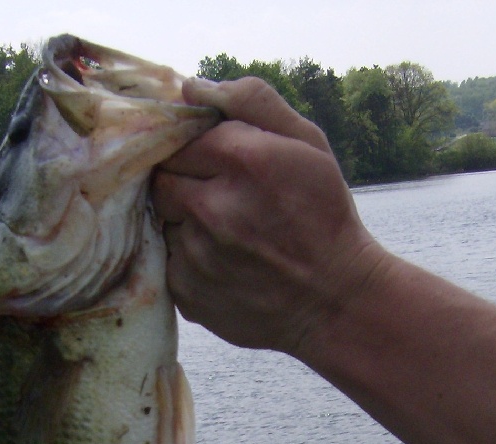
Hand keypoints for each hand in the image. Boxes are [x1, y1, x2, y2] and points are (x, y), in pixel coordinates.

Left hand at [152, 76, 384, 357]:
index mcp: (246, 161)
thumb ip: (253, 103)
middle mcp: (214, 208)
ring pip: (163, 222)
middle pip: (161, 179)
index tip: (213, 164)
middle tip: (216, 198)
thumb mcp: (308, 145)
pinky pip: (168, 262)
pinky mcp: (187, 293)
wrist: (334, 302)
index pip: (181, 137)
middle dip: (184, 183)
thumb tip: (194, 89)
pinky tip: (223, 264)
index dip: (195, 150)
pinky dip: (188, 259)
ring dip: (184, 223)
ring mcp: (196, 256)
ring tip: (225, 235)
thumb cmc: (323, 217)